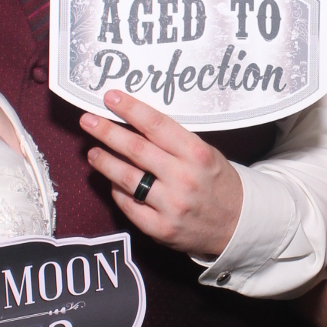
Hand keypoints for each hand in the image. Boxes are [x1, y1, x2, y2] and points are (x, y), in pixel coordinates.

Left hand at [82, 90, 244, 259]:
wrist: (238, 224)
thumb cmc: (217, 183)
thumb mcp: (206, 154)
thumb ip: (174, 142)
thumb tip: (134, 123)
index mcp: (197, 154)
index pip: (156, 125)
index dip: (130, 109)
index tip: (110, 98)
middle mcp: (184, 179)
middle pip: (135, 149)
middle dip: (107, 132)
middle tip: (88, 121)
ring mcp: (171, 205)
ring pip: (127, 178)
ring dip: (105, 162)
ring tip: (93, 151)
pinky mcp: (161, 228)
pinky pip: (129, 205)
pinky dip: (117, 190)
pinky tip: (112, 180)